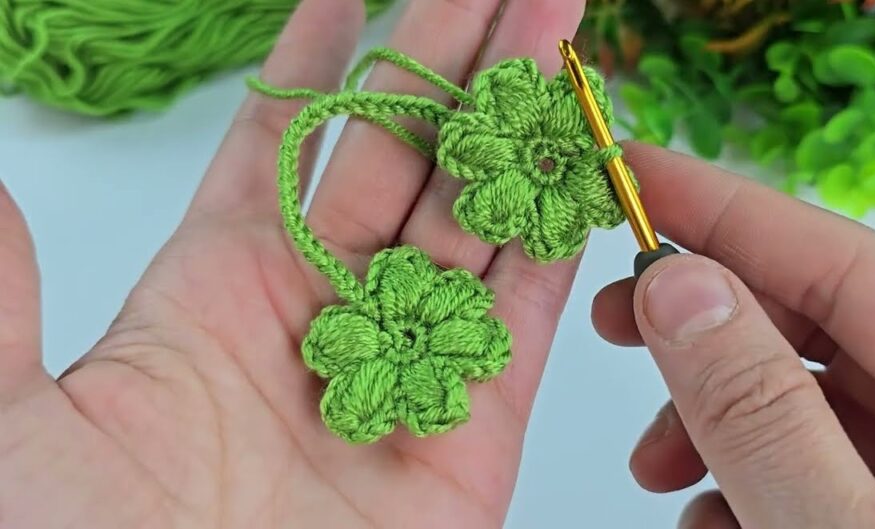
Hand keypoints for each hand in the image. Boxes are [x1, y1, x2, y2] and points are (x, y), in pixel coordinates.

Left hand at [0, 1, 588, 526]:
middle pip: (403, 156)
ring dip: (517, 123)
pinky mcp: (477, 430)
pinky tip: (578, 156)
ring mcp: (408, 365)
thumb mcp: (19, 429)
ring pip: (476, 217)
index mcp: (219, 290)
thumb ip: (6, 304)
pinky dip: (556, 234)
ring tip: (555, 26)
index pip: (284, 142)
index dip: (320, 55)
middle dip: (452, 57)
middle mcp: (325, 313)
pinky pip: (525, 313)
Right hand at [592, 143, 874, 527]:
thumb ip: (765, 416)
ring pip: (799, 408)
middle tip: (615, 318)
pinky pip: (804, 477)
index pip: (854, 268)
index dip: (734, 213)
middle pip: (819, 331)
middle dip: (704, 327)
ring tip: (656, 465)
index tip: (636, 176)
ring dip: (709, 423)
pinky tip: (705, 518)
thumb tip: (678, 288)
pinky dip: (736, 486)